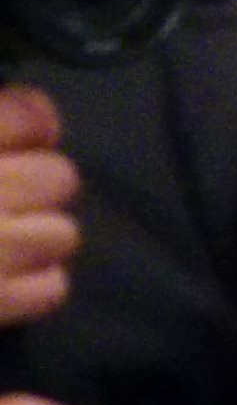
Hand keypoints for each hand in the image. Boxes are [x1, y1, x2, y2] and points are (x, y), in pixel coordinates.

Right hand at [0, 84, 79, 324]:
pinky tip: (1, 277)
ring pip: (62, 235)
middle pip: (59, 179)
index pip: (32, 118)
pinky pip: (52, 288)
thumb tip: (35, 116)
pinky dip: (32, 285)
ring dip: (35, 237)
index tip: (22, 135)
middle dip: (35, 187)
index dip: (33, 125)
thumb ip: (0, 124)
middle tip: (1, 195)